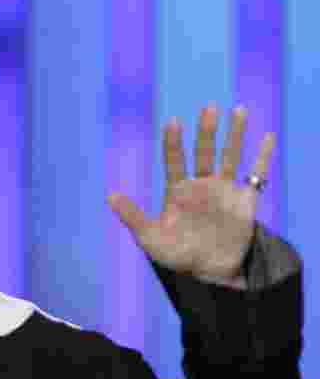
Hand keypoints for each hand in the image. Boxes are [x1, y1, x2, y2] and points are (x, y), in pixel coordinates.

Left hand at [107, 103, 274, 283]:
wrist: (208, 271)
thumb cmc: (175, 254)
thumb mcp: (150, 237)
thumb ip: (132, 216)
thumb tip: (109, 195)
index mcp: (178, 191)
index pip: (174, 161)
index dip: (173, 143)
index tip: (173, 122)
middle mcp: (201, 185)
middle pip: (204, 152)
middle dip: (206, 132)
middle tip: (208, 108)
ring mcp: (224, 190)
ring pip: (230, 156)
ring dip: (234, 135)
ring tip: (238, 110)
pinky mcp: (245, 200)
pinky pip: (257, 175)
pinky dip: (263, 157)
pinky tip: (268, 137)